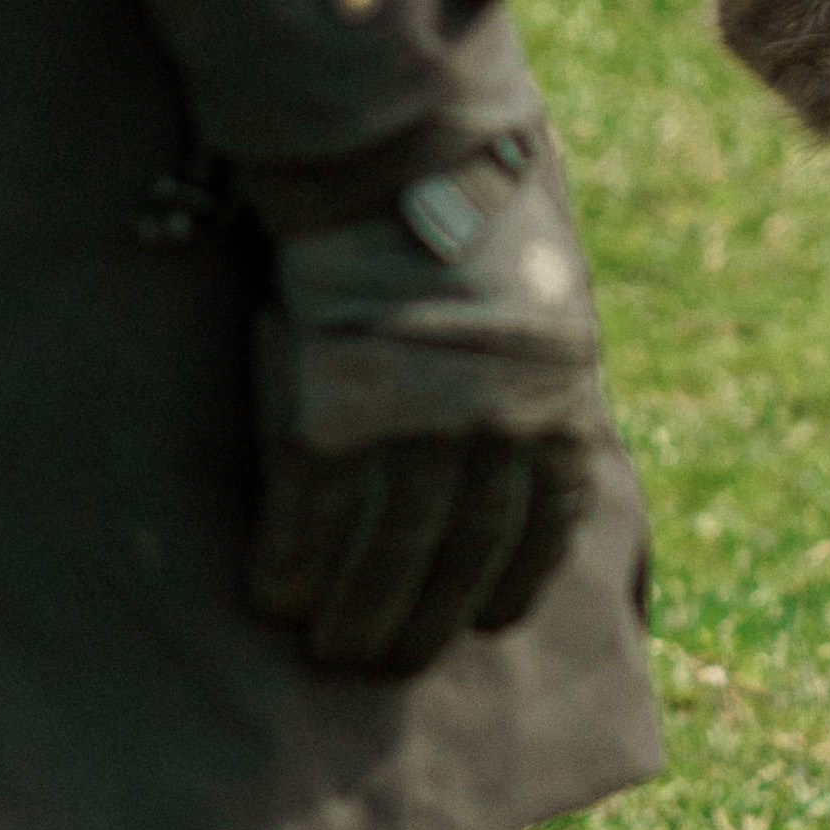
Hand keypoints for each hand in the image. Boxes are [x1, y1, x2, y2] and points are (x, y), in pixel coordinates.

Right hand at [251, 135, 598, 678]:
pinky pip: (307, 518)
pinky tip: (271, 599)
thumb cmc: (473, 214)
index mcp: (559, 408)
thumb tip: (529, 447)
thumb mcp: (548, 304)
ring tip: (329, 653)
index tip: (488, 624)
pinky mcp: (330, 419)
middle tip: (387, 666)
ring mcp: (412, 432)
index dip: (513, 585)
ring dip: (354, 614)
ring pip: (382, 556)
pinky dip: (289, 564)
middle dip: (422, 624)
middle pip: (460, 560)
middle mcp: (495, 435)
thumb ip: (538, 384)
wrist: (396, 162)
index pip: (545, 529)